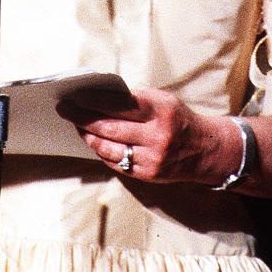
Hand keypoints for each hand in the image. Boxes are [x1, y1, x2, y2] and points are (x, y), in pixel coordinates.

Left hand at [56, 87, 241, 186]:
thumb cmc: (179, 119)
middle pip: (110, 128)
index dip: (94, 101)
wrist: (205, 150)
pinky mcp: (148, 175)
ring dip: (89, 136)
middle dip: (83, 119)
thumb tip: (100, 98)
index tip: (75, 96)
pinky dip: (102, 151)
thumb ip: (135, 100)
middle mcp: (157, 136)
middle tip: (65, 111)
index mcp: (161, 111)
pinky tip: (94, 141)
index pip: (120, 105)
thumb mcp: (163, 101)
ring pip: (109, 148)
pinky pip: (117, 163)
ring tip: (78, 126)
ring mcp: (152, 158)